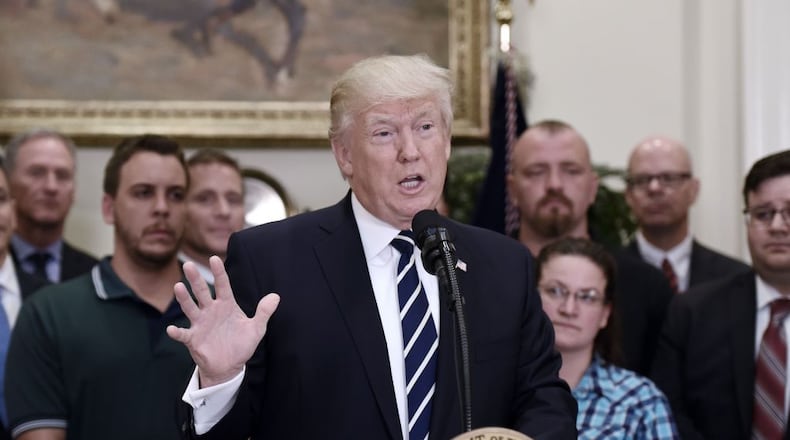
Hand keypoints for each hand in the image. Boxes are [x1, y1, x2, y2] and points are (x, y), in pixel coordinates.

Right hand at [167, 256, 279, 387]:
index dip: (219, 272)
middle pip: (202, 292)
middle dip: (196, 279)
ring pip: (190, 308)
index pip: (222, 285)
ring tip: (178, 287)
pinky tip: (172, 329)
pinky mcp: (193, 339)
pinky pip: (184, 334)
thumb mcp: (256, 329)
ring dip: (184, 298)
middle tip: (189, 265)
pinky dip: (177, 332)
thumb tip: (276, 296)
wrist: (230, 366)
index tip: (214, 258)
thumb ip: (264, 312)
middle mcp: (211, 311)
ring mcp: (200, 324)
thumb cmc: (241, 345)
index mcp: (226, 305)